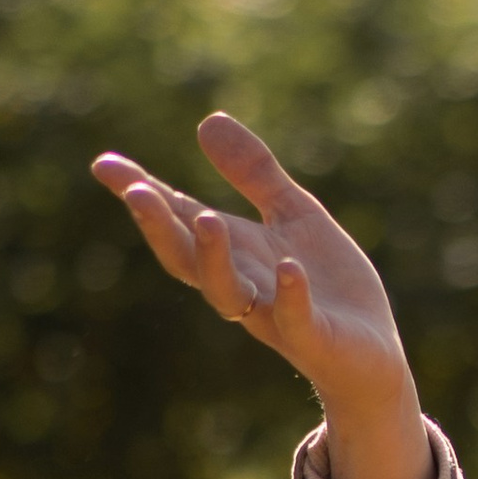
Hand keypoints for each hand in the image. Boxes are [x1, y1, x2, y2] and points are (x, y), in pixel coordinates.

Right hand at [92, 114, 431, 478]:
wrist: (373, 358)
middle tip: (136, 193)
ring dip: (214, 258)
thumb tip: (207, 120)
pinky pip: (296, 319)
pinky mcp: (315, 339)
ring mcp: (275, 315)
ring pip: (229, 292)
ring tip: (207, 218)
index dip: (143, 193)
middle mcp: (244, 286)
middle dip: (161, 228)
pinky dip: (290, 295)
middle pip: (187, 259)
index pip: (180, 220)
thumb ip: (253, 172)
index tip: (104, 164)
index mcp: (235, 253)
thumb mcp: (295, 213)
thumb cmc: (331, 286)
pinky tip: (289, 267)